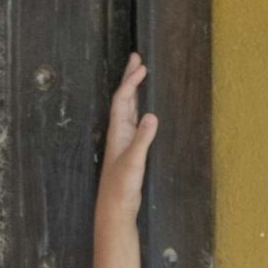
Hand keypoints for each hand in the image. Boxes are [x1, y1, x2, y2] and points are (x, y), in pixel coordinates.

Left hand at [97, 52, 157, 218]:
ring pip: (128, 110)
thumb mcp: (134, 162)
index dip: (131, 82)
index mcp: (117, 133)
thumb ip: (143, 139)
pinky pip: (135, 123)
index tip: (142, 67)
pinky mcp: (131, 152)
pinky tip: (145, 110)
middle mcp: (119, 134)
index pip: (122, 100)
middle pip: (123, 100)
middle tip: (136, 57)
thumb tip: (152, 116)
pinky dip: (140, 110)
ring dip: (134, 92)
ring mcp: (124, 143)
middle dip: (129, 78)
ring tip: (140, 75)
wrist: (115, 210)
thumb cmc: (121, 188)